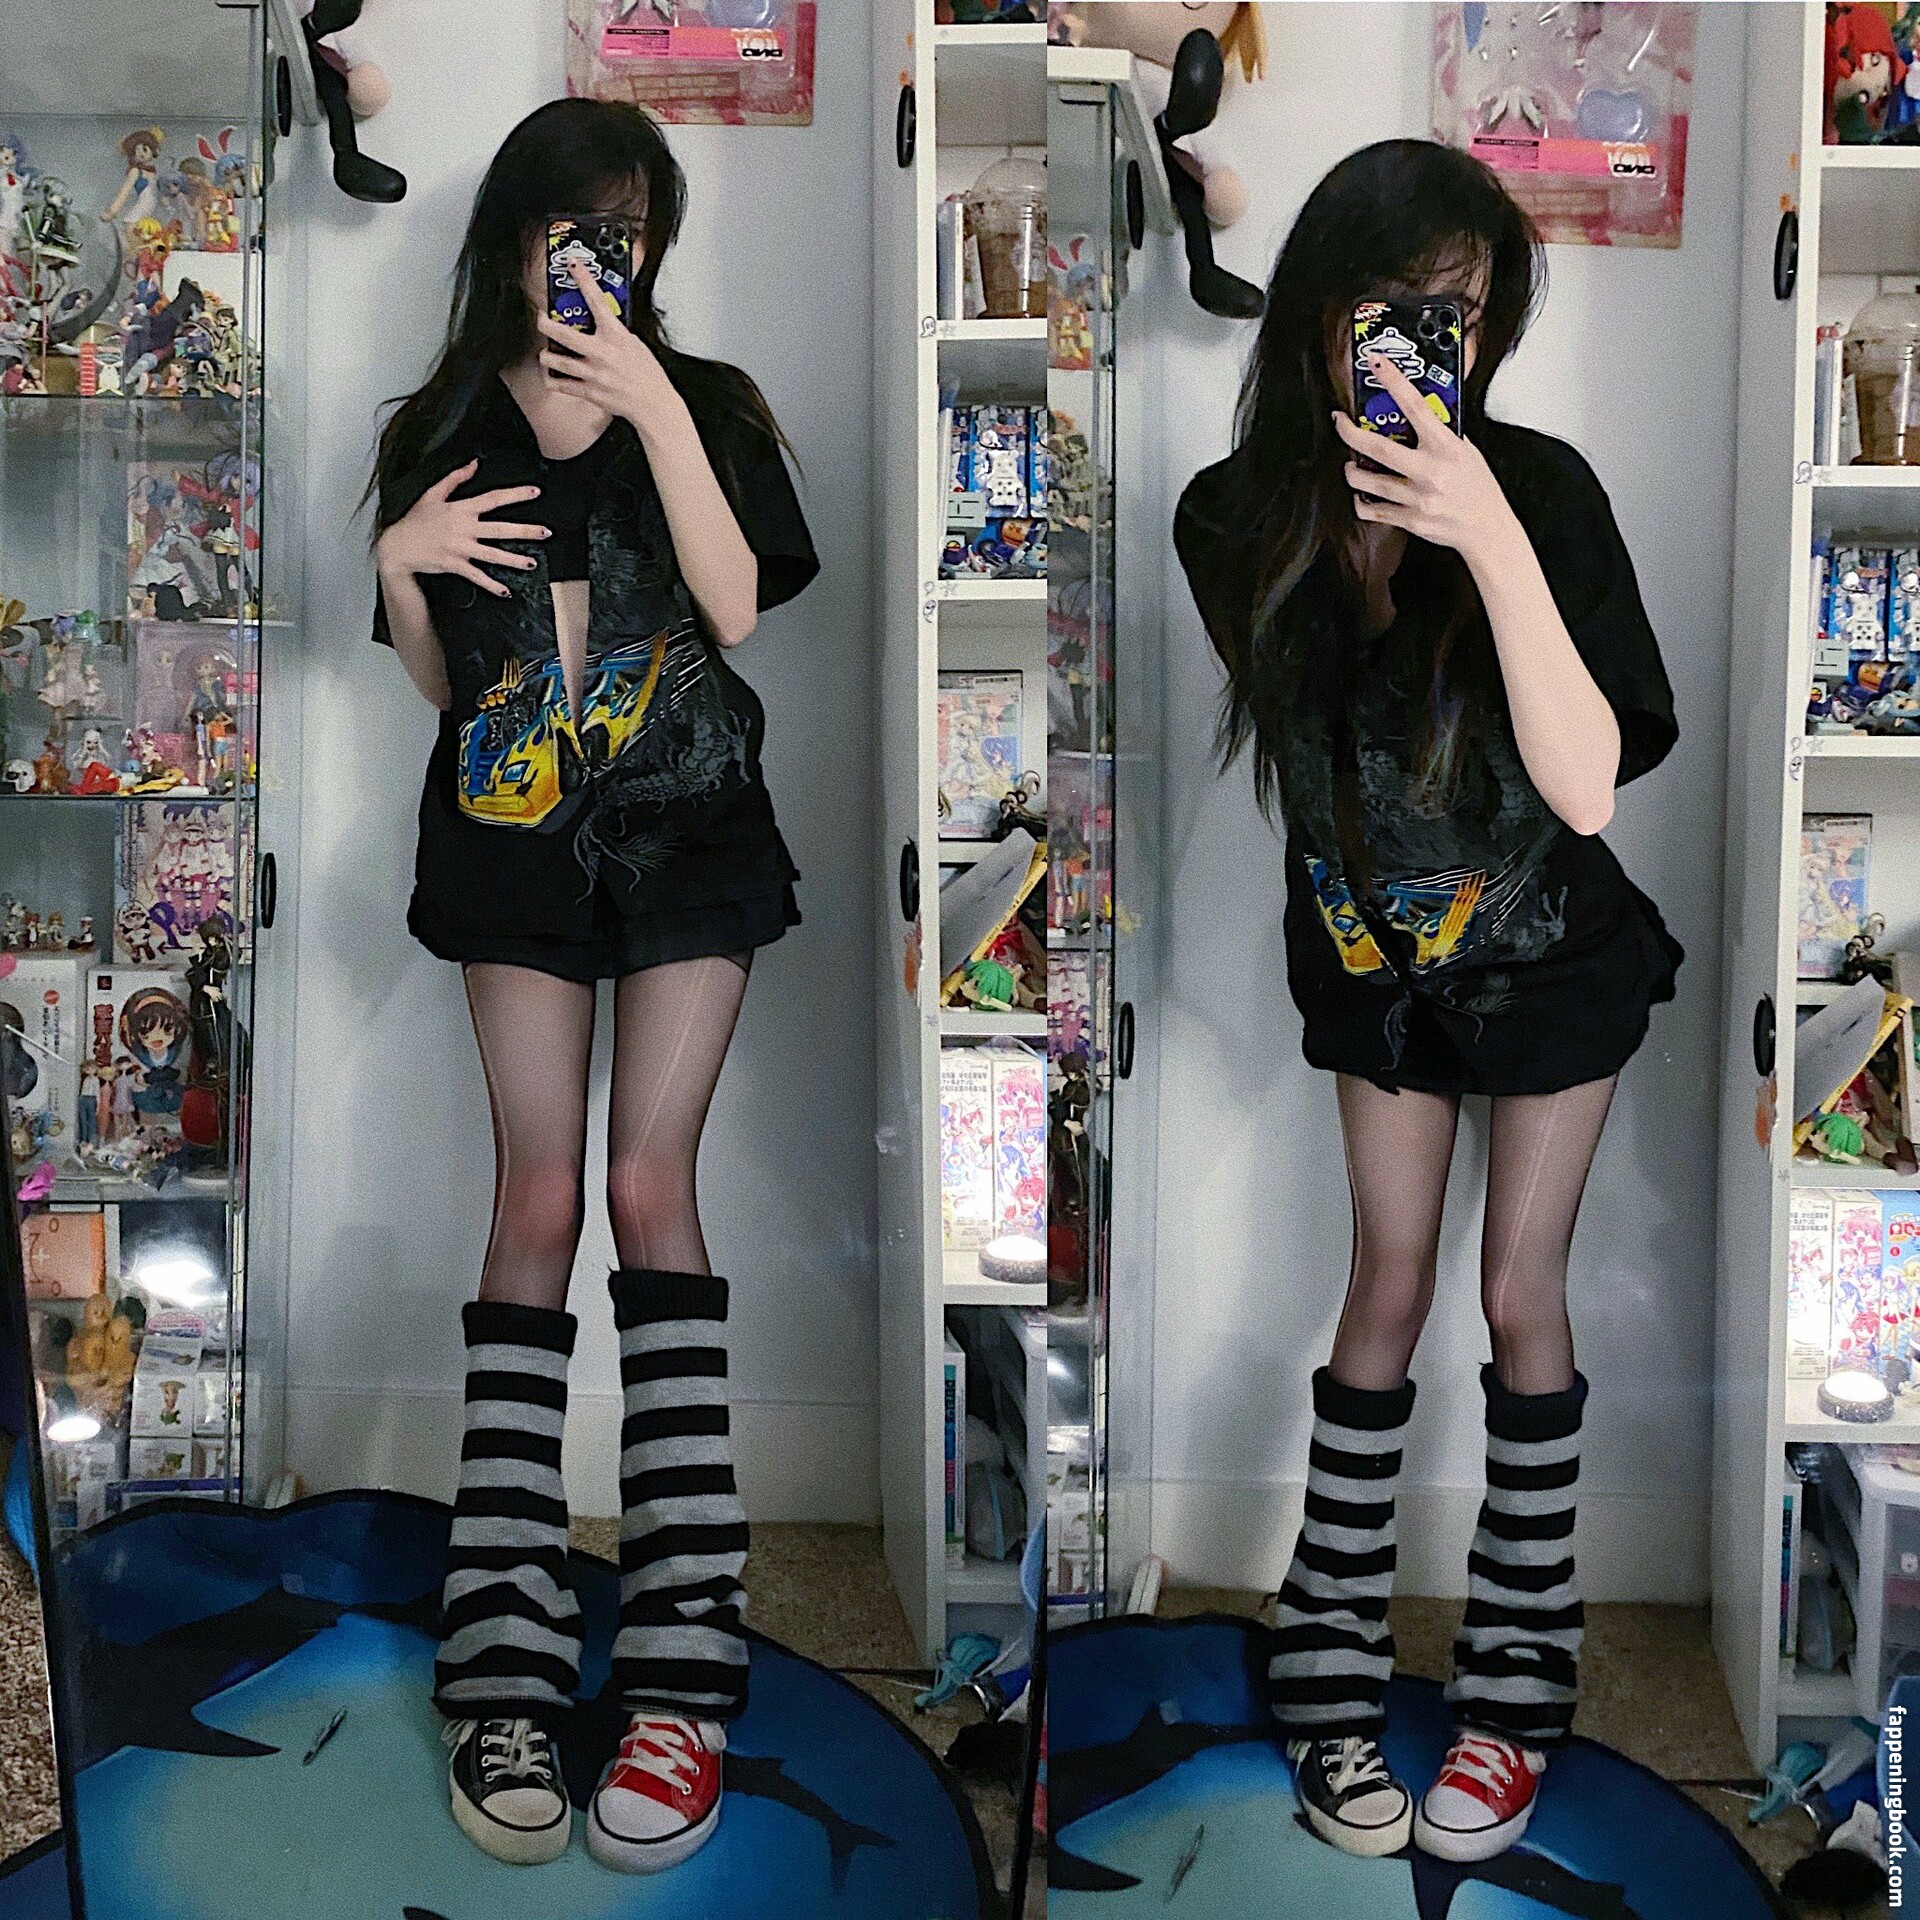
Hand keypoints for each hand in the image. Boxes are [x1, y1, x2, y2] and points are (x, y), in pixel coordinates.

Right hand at [375, 459, 547, 599]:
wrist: (398, 545)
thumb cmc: (415, 520)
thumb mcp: (432, 494)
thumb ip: (455, 479)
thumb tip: (473, 464)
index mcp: (461, 509)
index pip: (493, 499)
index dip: (515, 495)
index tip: (535, 493)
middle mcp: (464, 528)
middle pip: (501, 529)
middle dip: (525, 531)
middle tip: (546, 532)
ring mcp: (461, 548)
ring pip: (493, 554)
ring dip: (514, 560)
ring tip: (532, 563)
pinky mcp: (455, 565)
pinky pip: (477, 576)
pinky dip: (492, 585)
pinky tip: (505, 591)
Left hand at [535, 262, 684, 438]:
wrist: (654, 404)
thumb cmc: (648, 376)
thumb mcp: (635, 344)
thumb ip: (615, 333)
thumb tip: (600, 322)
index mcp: (616, 336)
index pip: (597, 300)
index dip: (584, 279)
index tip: (573, 266)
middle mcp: (601, 353)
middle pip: (562, 334)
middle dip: (545, 323)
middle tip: (541, 318)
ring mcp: (593, 373)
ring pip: (555, 361)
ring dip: (546, 356)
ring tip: (545, 353)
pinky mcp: (590, 392)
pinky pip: (561, 385)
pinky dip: (554, 381)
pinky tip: (553, 377)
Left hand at [1334, 354, 1519, 568]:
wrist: (1488, 529)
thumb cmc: (1478, 489)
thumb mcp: (1467, 451)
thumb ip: (1442, 433)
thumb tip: (1419, 412)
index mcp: (1446, 448)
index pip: (1416, 406)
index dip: (1393, 381)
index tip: (1377, 363)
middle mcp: (1430, 472)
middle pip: (1379, 448)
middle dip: (1351, 433)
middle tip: (1340, 422)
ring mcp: (1418, 498)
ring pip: (1369, 482)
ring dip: (1352, 471)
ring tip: (1351, 464)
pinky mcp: (1410, 520)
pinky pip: (1373, 510)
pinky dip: (1361, 501)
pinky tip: (1363, 494)